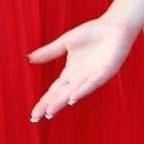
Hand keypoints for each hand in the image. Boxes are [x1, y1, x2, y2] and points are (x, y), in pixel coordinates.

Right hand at [27, 16, 141, 121]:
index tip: (33, 115)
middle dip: (49, 106)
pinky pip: (92, 83)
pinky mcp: (105, 71)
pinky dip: (82, 90)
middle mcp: (80, 78)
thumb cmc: (93, 33)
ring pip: (74, 92)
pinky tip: (72, 97)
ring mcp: (93, 76)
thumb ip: (49, 52)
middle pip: (62, 95)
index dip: (44, 102)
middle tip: (36, 117)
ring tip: (50, 111)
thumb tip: (29, 58)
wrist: (114, 26)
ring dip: (62, 101)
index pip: (54, 91)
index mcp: (71, 73)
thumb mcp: (66, 42)